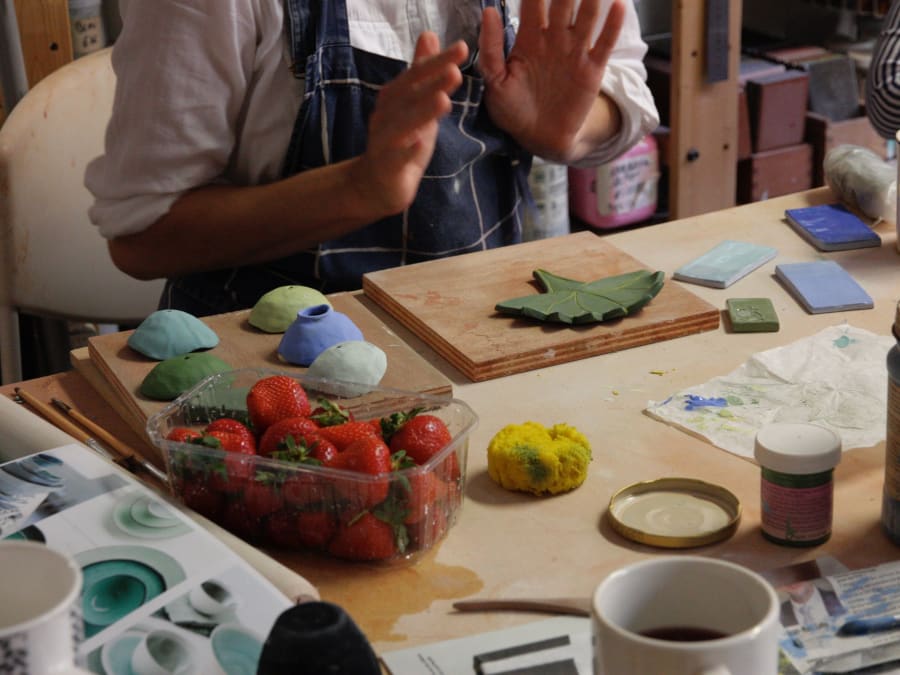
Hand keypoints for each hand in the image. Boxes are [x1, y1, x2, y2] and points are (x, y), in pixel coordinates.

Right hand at [350, 33, 467, 217]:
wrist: (374, 183)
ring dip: (422, 112)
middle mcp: (386, 115)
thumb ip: (422, 72)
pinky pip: (396, 158)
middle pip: (410, 96)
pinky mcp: (387, 167)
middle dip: (432, 82)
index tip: (463, 48)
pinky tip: (418, 144)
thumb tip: (430, 35)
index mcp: (395, 97)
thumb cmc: (400, 139)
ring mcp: (384, 141)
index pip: (417, 74)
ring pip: (403, 125)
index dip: (437, 61)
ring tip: (443, 100)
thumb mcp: (414, 103)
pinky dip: (406, 151)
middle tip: (455, 70)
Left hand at [478, 0, 624, 161]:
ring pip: (586, 16)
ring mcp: (574, 52)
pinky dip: (612, 25)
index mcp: (528, 38)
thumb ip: (491, 49)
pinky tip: (618, 4)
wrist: (537, 138)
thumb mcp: (494, 81)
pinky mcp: (591, 70)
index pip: (532, 2)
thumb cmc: (512, 109)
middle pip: (563, 2)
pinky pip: (604, 44)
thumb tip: (490, 11)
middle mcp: (554, 39)